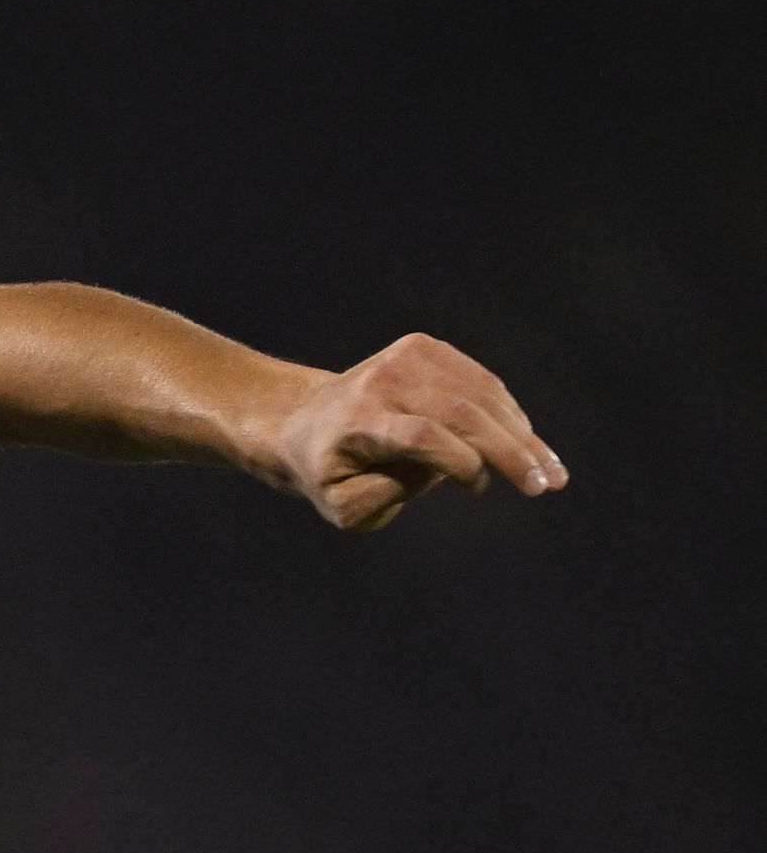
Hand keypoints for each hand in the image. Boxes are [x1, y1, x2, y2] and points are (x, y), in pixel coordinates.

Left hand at [254, 334, 563, 529]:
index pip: (422, 435)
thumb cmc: (326, 473)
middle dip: (512, 451)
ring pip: (481, 395)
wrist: (302, 420)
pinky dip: (508, 413)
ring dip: (523, 435)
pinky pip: (480, 382)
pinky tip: (528, 443)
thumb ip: (388, 494)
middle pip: (462, 413)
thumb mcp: (343, 505)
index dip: (459, 460)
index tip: (481, 488)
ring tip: (551, 472)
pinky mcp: (425, 347)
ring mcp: (407, 356)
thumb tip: (446, 467)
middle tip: (547, 485)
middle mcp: (384, 380)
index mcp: (358, 420)